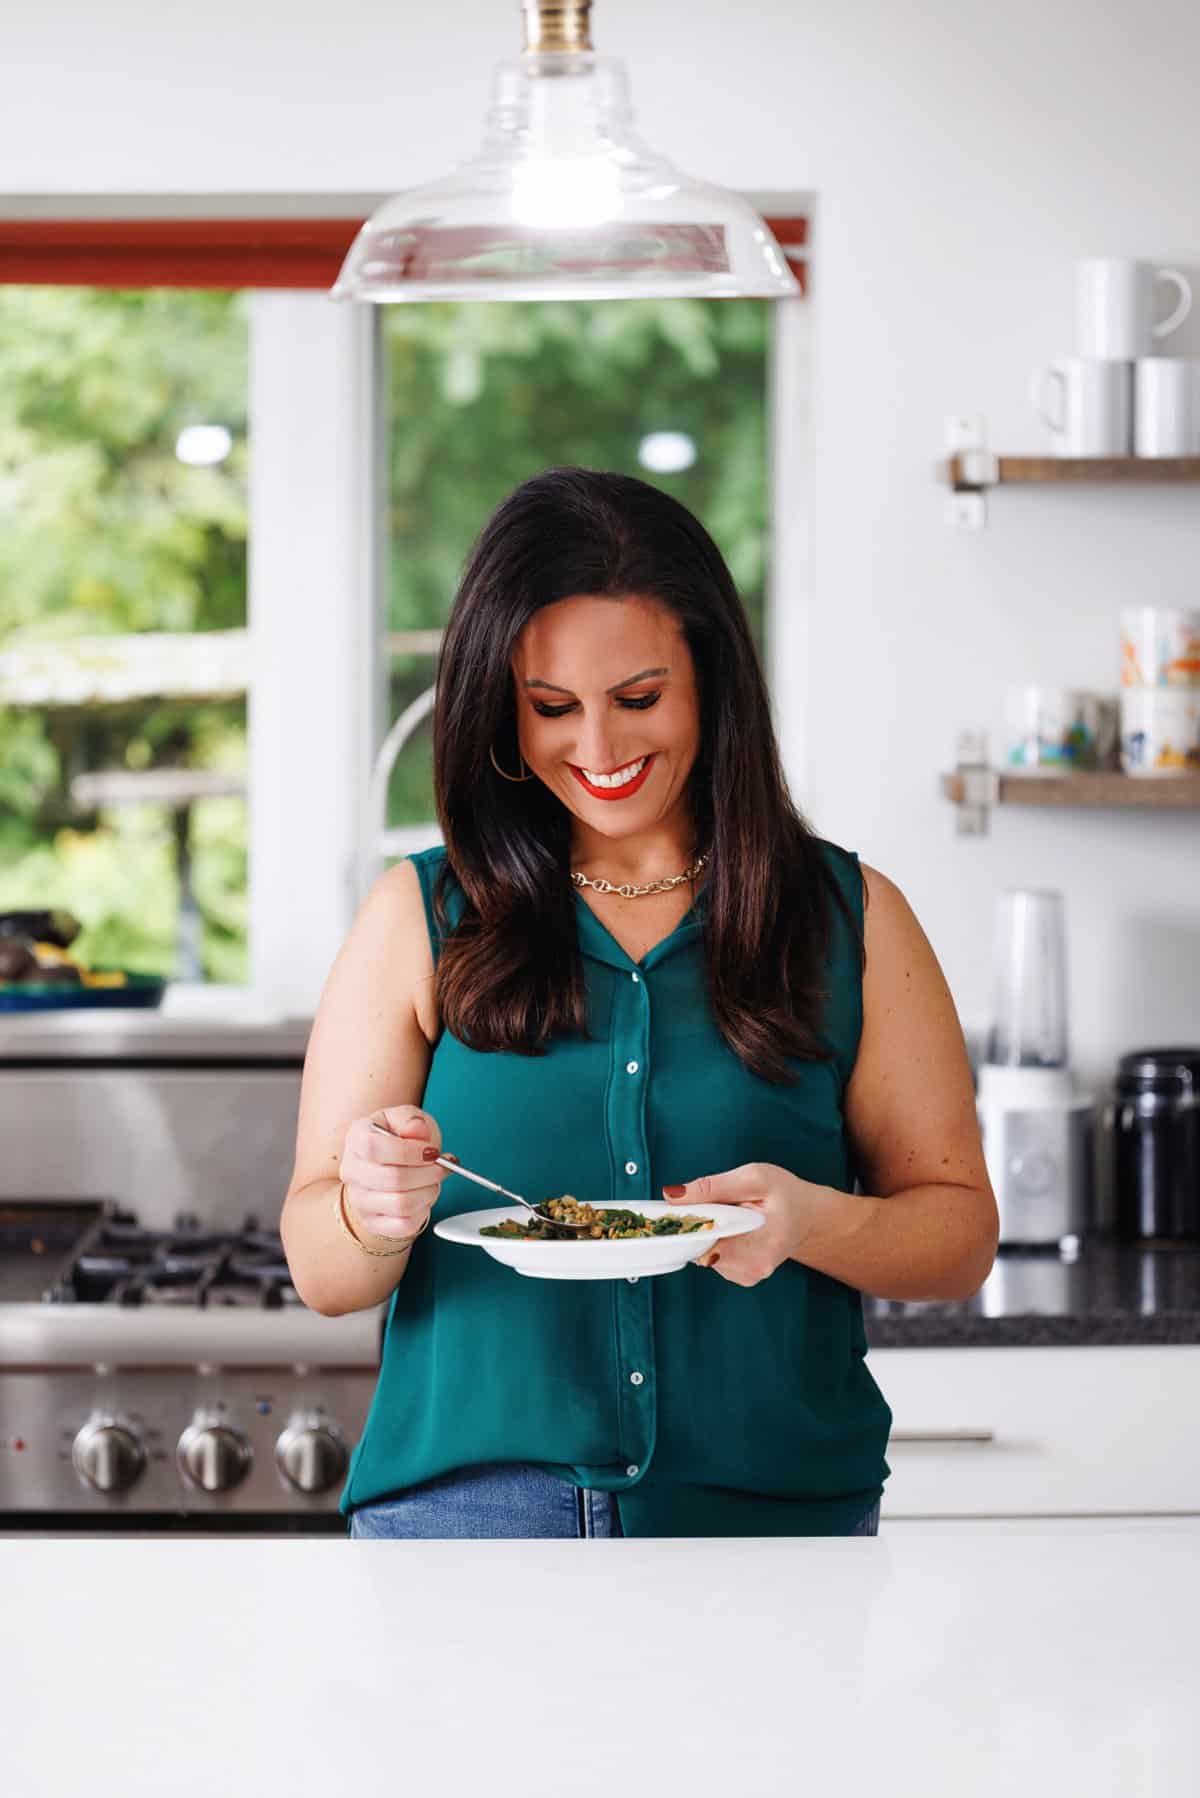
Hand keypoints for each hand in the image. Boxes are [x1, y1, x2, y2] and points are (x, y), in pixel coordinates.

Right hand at [339, 1104, 449, 1244]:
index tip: (432, 1151)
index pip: (374, 1148)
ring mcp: (359, 1200)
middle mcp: (352, 1171)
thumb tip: (417, 1129)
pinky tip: (424, 1196)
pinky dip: (423, 1211)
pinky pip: (404, 1225)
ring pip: (401, 1204)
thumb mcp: (406, 1119)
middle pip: (393, 1179)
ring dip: (429, 1192)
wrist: (388, 1166)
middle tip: (442, 1166)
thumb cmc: (399, 1140)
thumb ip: (411, 1121)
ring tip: (434, 1181)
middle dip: (429, 1173)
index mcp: (356, 1138)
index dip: (408, 1152)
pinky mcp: (373, 1222)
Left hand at [662, 1162, 840, 1286]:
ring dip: (708, 1233)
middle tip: (718, 1205)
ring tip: (731, 1215)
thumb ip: (713, 1187)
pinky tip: (733, 1228)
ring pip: (704, 1254)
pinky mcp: (741, 1277)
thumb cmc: (785, 1194)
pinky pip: (713, 1257)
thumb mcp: (754, 1178)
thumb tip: (673, 1196)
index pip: (704, 1244)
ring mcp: (747, 1276)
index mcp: (761, 1246)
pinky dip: (715, 1240)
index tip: (685, 1210)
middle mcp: (753, 1269)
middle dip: (699, 1226)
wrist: (807, 1217)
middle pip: (701, 1249)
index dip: (688, 1226)